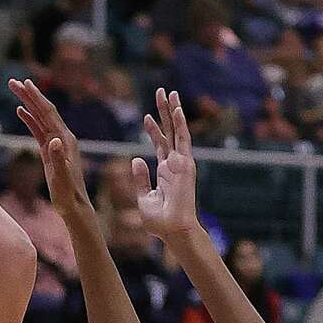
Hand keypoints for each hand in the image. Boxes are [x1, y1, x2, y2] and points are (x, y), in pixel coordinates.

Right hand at [11, 78, 93, 220]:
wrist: (74, 207)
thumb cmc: (68, 195)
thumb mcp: (61, 177)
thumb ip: (58, 158)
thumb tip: (53, 141)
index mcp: (65, 140)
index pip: (49, 113)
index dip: (37, 98)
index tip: (25, 83)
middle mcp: (62, 137)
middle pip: (43, 111)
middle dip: (29, 95)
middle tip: (13, 82)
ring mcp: (57, 143)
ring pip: (40, 118)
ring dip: (28, 104)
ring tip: (14, 90)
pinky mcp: (50, 151)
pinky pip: (39, 130)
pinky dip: (30, 119)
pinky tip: (21, 112)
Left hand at [136, 88, 199, 240]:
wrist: (172, 230)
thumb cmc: (160, 221)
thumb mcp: (144, 197)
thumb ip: (141, 178)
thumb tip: (136, 159)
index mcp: (165, 172)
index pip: (159, 145)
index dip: (153, 130)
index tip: (147, 116)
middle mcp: (174, 164)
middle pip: (169, 132)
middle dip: (165, 112)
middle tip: (162, 92)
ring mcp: (181, 163)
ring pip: (177, 131)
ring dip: (173, 111)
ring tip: (170, 92)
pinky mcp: (186, 164)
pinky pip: (182, 140)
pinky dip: (180, 124)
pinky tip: (177, 109)